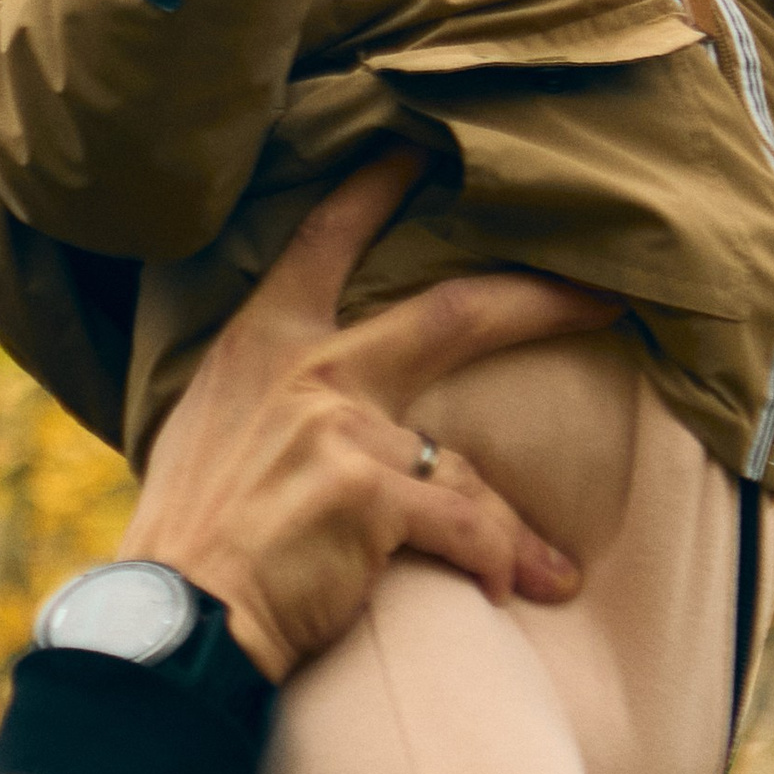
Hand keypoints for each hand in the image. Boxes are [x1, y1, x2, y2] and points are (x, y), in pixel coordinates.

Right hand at [121, 152, 618, 680]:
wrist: (172, 622)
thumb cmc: (188, 546)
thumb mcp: (202, 441)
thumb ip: (263, 408)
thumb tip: (309, 423)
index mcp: (257, 346)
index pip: (321, 243)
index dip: (372, 192)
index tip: (414, 150)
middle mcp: (304, 370)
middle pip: (452, 315)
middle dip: (538, 300)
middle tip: (602, 293)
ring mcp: (340, 427)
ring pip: (466, 467)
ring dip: (512, 528)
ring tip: (547, 570)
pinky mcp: (370, 494)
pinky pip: (468, 526)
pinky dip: (497, 564)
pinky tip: (511, 594)